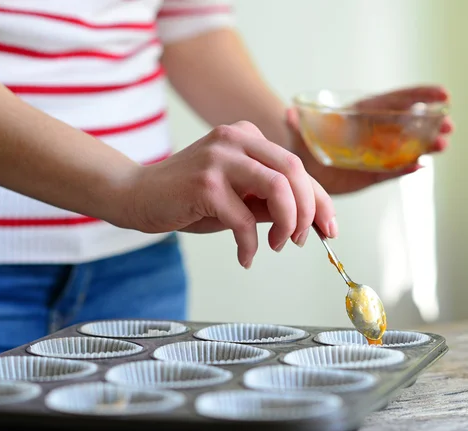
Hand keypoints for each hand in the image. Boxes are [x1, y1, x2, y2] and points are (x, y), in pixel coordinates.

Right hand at [124, 121, 335, 268]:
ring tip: (277, 245)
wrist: (138, 195)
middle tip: (301, 240)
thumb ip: (270, 199)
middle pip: (295, 172)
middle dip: (309, 212)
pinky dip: (251, 245)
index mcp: (248, 136)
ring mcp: (219, 158)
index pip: (297, 166)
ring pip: (278, 189)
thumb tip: (310, 220)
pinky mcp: (204, 183)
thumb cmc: (191, 198)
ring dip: (287, 224)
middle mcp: (236, 139)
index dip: (320, 200)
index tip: (329, 228)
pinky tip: (245, 257)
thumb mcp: (238, 194)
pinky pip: (244, 221)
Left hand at [287, 86, 453, 194]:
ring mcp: (376, 153)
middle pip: (407, 124)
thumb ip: (296, 124)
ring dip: (425, 145)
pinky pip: (393, 170)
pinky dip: (405, 168)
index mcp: (362, 115)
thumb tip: (288, 113)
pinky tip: (419, 167)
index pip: (395, 101)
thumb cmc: (304, 145)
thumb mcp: (300, 134)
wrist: (302, 169)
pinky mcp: (372, 173)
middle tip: (448, 125)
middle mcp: (374, 132)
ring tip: (442, 145)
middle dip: (430, 122)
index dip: (419, 96)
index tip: (441, 95)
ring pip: (406, 147)